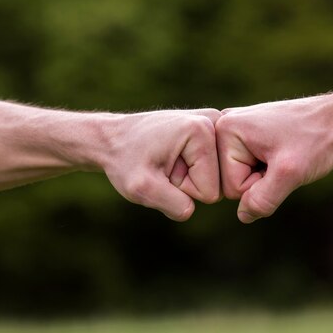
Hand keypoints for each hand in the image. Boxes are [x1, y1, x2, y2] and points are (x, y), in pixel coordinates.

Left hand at [99, 109, 221, 220]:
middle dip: (188, 183)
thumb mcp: (142, 188)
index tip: (162, 169)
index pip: (210, 191)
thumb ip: (173, 204)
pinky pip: (214, 169)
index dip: (182, 188)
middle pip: (219, 184)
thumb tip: (192, 210)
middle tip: (164, 166)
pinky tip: (174, 156)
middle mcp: (216, 122)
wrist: (113, 138)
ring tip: (167, 161)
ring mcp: (216, 125)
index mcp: (202, 131)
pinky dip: (193, 169)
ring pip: (217, 178)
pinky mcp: (214, 131)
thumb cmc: (124, 160)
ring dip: (189, 177)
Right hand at [216, 96, 332, 222]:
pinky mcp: (245, 136)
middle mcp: (222, 126)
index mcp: (225, 130)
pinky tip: (281, 152)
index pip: (230, 187)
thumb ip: (262, 199)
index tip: (280, 161)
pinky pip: (247, 169)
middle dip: (259, 179)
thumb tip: (243, 216)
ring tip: (283, 153)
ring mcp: (234, 131)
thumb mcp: (289, 174)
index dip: (260, 184)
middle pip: (230, 183)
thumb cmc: (317, 140)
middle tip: (283, 157)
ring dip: (264, 175)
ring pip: (240, 178)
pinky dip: (267, 168)